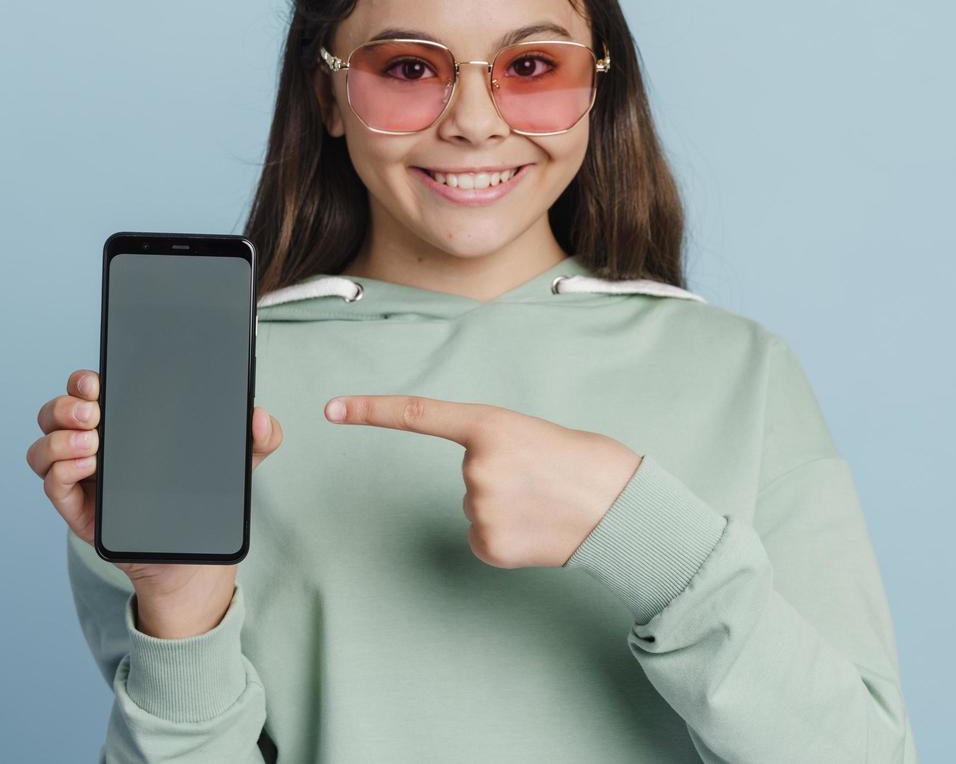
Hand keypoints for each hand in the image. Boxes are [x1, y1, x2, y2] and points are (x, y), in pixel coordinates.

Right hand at [26, 369, 284, 636]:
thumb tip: (261, 417)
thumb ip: (260, 437)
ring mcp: (83, 476)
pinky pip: (51, 482)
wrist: (195, 557)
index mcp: (126, 421)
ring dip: (61, 437)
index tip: (98, 381)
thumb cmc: (205, 498)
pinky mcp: (78, 507)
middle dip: (68, 403)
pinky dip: (61, 468)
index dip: (85, 380)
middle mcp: (96, 443)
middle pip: (58, 410)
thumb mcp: (239, 462)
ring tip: (94, 442)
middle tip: (95, 411)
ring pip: (45, 444)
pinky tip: (88, 466)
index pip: (89, 389)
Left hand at [323, 394, 640, 568]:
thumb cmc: (583, 464)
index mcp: (490, 425)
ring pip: (475, 509)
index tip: (332, 409)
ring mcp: (479, 508)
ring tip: (545, 503)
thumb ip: (492, 447)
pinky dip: (506, 537)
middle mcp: (476, 465)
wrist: (622, 509)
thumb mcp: (531, 436)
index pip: (417, 415)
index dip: (370, 411)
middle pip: (466, 476)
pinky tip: (536, 531)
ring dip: (505, 509)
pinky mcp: (486, 545)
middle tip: (540, 478)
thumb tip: (475, 483)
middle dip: (497, 479)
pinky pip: (481, 538)